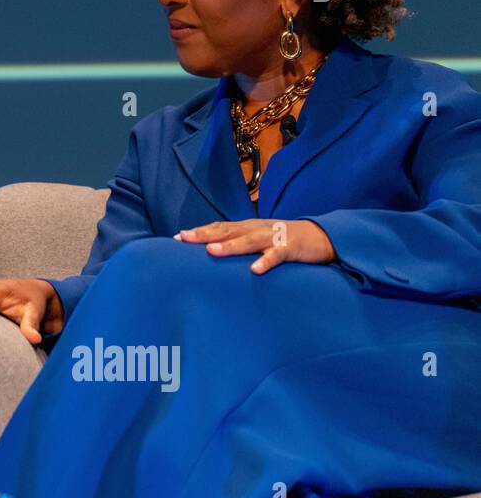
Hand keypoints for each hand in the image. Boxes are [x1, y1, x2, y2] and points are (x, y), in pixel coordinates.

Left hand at [174, 219, 335, 272]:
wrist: (321, 236)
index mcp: (248, 227)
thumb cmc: (284, 240)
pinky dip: (266, 261)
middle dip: (204, 234)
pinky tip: (255, 270)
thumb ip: (239, 244)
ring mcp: (273, 237)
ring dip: (230, 246)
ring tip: (212, 251)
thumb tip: (213, 255)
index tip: (176, 238)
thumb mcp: (259, 240)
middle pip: (227, 230)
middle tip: (183, 238)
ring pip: (249, 241)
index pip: (219, 227)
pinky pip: (277, 255)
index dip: (198, 232)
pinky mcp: (290, 248)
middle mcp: (257, 229)